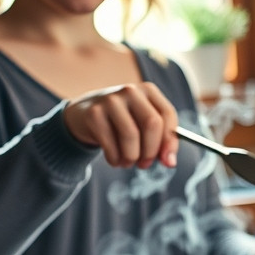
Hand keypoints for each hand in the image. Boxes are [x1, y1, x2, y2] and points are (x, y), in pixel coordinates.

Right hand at [63, 83, 178, 168]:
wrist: (84, 113)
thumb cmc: (121, 121)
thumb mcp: (142, 124)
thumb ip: (160, 141)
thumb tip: (170, 162)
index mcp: (148, 90)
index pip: (167, 114)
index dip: (170, 142)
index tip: (168, 162)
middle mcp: (130, 91)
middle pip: (152, 124)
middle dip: (151, 151)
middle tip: (144, 164)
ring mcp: (111, 100)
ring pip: (131, 136)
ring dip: (131, 157)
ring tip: (128, 162)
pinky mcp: (94, 114)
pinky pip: (111, 144)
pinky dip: (115, 159)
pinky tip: (115, 159)